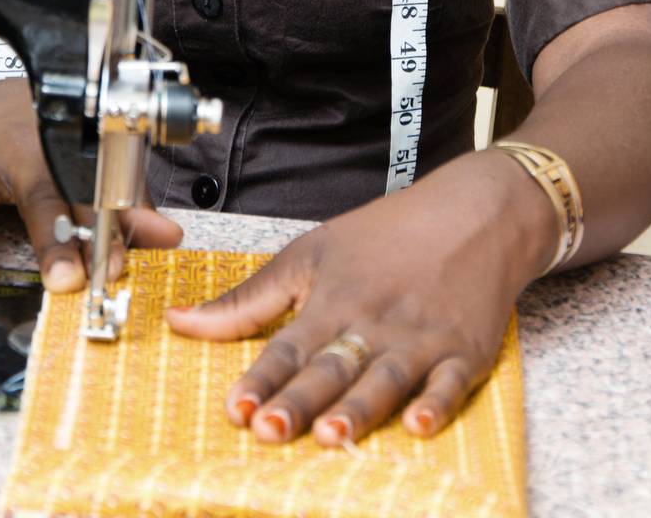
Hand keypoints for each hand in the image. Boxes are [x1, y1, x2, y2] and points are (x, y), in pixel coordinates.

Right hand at [0, 78, 181, 289]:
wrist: (0, 103)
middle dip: (51, 239)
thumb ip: (127, 203)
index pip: (92, 198)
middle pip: (38, 198)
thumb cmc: (55, 140)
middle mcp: (22, 159)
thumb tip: (168, 237)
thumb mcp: (93, 164)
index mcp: (67, 157)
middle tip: (63, 280)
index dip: (108, 232)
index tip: (119, 266)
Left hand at [166, 151, 554, 444]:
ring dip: (360, 408)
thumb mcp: (311, 254)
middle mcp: (374, 321)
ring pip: (385, 378)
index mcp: (334, 298)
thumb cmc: (385, 235)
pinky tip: (420, 425)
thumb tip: (179, 321)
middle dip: (302, 400)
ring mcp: (421, 338)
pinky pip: (450, 383)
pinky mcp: (464, 351)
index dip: (263, 378)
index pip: (290, 345)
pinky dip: (437, 404)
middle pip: (333, 367)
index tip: (236, 408)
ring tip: (333, 436)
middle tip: (272, 430)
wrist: (471, 214)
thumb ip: (248, 299)